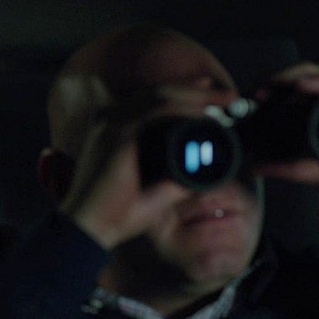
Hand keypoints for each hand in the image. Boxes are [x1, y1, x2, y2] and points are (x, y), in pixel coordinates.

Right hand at [59, 80, 237, 249]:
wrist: (89, 228)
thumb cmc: (114, 215)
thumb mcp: (154, 195)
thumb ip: (176, 182)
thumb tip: (202, 176)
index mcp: (115, 132)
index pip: (153, 102)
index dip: (186, 95)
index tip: (214, 96)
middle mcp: (111, 122)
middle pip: (160, 92)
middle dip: (198, 90)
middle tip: (229, 94)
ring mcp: (112, 125)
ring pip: (161, 95)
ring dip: (196, 95)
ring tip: (224, 98)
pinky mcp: (117, 134)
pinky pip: (157, 110)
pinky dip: (184, 107)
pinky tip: (205, 111)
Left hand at [253, 63, 318, 209]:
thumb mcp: (316, 173)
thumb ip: (287, 168)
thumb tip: (254, 167)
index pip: (294, 92)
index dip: (271, 92)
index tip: (247, 102)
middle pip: (304, 78)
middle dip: (276, 82)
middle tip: (255, 93)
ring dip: (294, 79)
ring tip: (272, 87)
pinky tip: (305, 85)